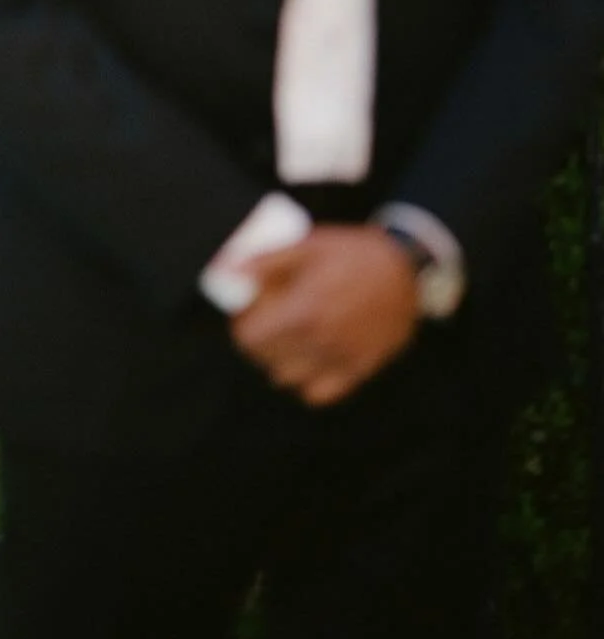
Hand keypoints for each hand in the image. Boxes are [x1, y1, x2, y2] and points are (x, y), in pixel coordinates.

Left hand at [229, 224, 419, 407]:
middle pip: (265, 359)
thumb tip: (230, 271)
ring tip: (288, 338)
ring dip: (280, 361)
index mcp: (303, 310)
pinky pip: (320, 393)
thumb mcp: (309, 245)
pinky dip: (308, 381)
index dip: (242, 325)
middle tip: (266, 323)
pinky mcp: (361, 368)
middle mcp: (320, 340)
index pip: (250, 338)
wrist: (408, 268)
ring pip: (289, 379)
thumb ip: (267, 261)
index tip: (246, 314)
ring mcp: (341, 358)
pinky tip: (310, 358)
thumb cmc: (355, 253)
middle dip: (258, 341)